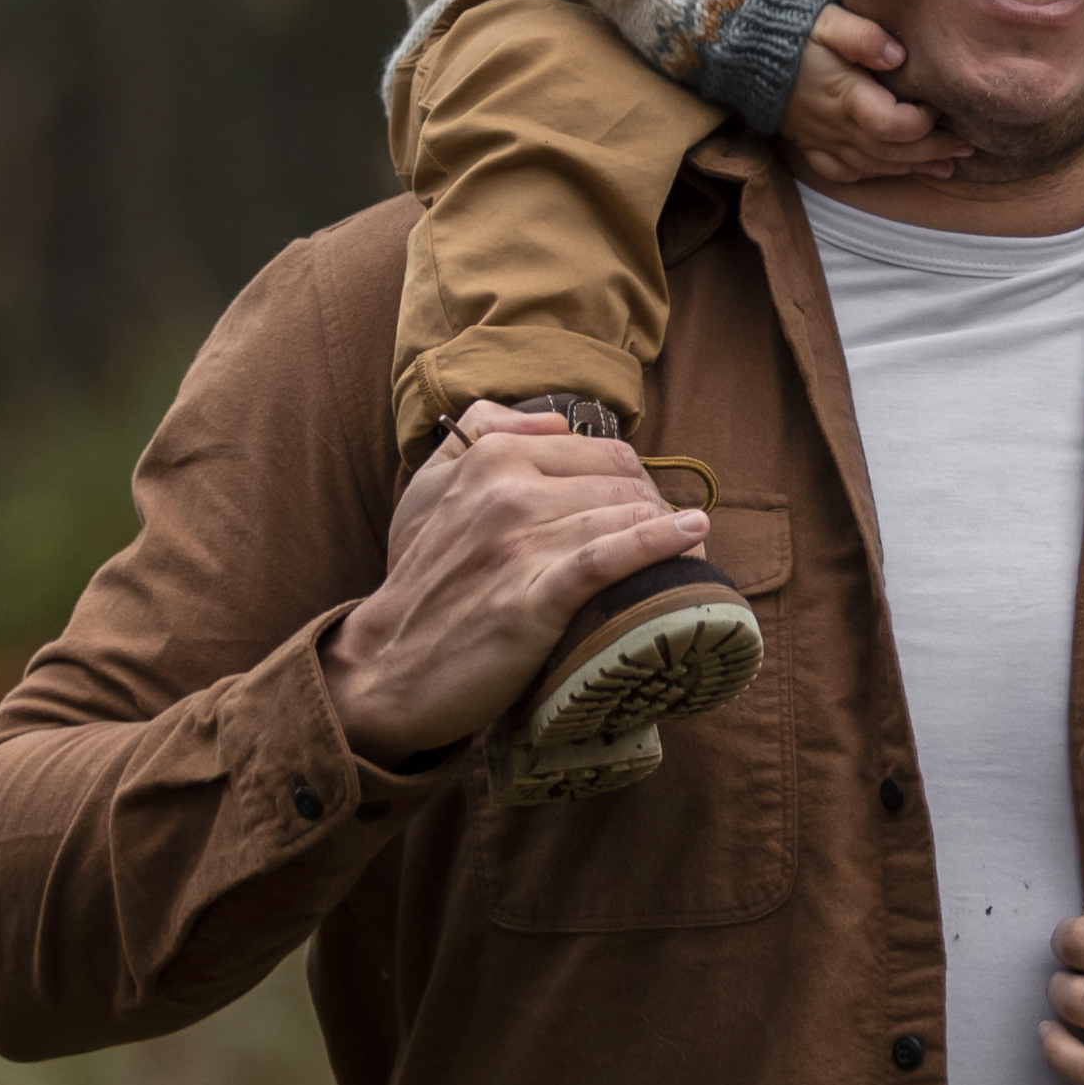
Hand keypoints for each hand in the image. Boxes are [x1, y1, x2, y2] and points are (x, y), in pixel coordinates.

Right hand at [325, 402, 703, 760]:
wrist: (387, 668)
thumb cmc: (420, 582)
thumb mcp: (428, 490)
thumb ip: (480, 433)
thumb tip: (551, 417)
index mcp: (489, 458)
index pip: (600, 451)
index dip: (634, 481)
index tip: (648, 511)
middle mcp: (505, 490)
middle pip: (620, 483)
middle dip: (655, 507)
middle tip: (678, 540)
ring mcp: (519, 543)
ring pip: (621, 516)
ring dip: (669, 530)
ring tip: (696, 551)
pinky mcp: (533, 598)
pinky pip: (610, 557)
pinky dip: (658, 542)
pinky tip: (692, 534)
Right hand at [780, 3, 957, 187]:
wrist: (738, 46)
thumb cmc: (790, 28)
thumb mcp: (828, 18)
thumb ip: (863, 35)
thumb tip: (898, 55)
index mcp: (844, 96)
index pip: (894, 126)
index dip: (923, 124)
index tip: (939, 107)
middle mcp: (834, 126)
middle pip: (892, 152)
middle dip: (932, 152)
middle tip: (966, 149)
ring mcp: (819, 139)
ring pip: (872, 166)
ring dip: (910, 168)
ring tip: (945, 166)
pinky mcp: (806, 143)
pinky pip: (842, 172)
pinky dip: (871, 175)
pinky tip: (892, 171)